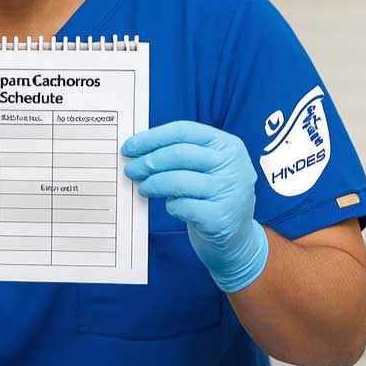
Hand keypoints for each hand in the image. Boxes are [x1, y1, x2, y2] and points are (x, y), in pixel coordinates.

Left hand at [121, 121, 268, 293]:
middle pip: (178, 154)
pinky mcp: (220, 217)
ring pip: (178, 180)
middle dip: (148, 161)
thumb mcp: (206, 166)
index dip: (152, 137)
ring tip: (143, 188)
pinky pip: (182, 206)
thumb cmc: (211, 193)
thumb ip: (179, 152)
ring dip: (153, 184)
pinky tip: (171, 206)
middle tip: (131, 169)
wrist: (235, 234)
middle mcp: (233, 165)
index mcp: (228, 145)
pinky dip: (170, 205)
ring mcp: (229, 192)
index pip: (184, 130)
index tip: (130, 147)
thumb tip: (137, 149)